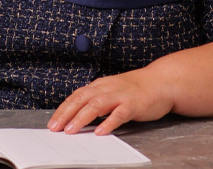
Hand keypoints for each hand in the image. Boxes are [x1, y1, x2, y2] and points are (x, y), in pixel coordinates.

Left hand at [47, 66, 174, 135]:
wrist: (160, 82)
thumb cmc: (135, 89)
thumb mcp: (111, 91)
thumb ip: (97, 100)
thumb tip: (79, 114)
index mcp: (99, 86)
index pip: (76, 96)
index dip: (63, 109)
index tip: (52, 122)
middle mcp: (106, 88)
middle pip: (81, 99)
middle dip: (66, 114)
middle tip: (55, 128)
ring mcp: (119, 95)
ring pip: (96, 105)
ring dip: (81, 118)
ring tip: (71, 130)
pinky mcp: (132, 104)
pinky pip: (119, 114)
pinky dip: (109, 122)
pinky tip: (101, 132)